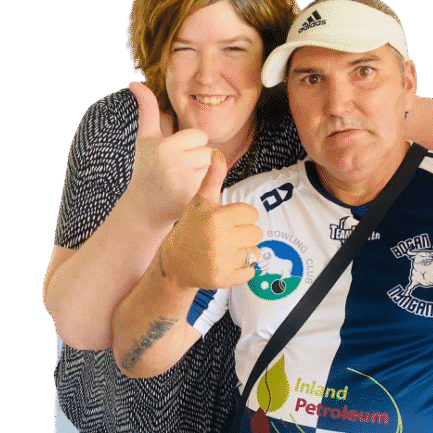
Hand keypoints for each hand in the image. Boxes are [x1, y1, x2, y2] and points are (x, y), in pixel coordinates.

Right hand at [125, 81, 213, 226]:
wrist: (144, 209)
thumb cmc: (146, 170)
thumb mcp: (145, 139)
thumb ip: (147, 110)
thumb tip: (135, 82)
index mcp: (167, 147)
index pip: (199, 136)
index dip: (190, 145)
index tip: (175, 155)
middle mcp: (177, 164)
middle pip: (208, 151)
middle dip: (197, 159)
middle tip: (178, 170)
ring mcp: (186, 184)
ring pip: (212, 167)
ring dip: (202, 173)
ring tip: (182, 180)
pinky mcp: (194, 199)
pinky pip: (213, 184)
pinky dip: (204, 188)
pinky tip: (187, 192)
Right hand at [159, 150, 262, 289]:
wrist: (175, 262)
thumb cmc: (190, 228)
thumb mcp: (199, 202)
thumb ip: (212, 179)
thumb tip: (217, 153)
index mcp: (217, 218)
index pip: (251, 213)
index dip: (241, 217)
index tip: (227, 221)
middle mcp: (220, 239)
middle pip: (257, 233)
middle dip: (244, 234)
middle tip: (226, 237)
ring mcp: (223, 261)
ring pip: (255, 253)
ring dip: (244, 252)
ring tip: (226, 251)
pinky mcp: (224, 279)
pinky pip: (250, 272)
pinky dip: (242, 270)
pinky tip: (226, 264)